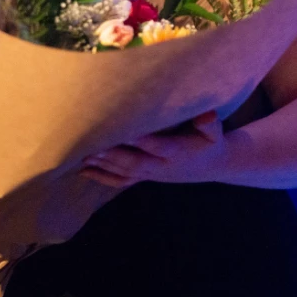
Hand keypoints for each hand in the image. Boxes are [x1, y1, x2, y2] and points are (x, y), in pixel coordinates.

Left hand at [81, 111, 225, 187]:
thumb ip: (210, 124)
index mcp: (177, 152)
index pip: (157, 146)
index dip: (142, 141)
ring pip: (124, 172)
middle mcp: (161, 165)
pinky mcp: (144, 176)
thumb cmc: (209, 142)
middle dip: (114, 156)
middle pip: (135, 162)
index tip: (125, 133)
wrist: (212, 165)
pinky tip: (82, 172)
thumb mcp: (215, 133)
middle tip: (93, 148)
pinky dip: (102, 177)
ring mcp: (151, 173)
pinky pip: (121, 181)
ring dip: (103, 165)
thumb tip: (206, 115)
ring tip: (82, 157)